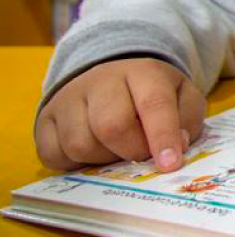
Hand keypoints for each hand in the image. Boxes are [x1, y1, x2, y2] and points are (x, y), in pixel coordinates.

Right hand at [35, 57, 205, 172]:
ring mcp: (68, 99)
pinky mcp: (44, 120)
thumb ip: (187, 120)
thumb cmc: (152, 96)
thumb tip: (176, 146)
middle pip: (111, 126)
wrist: (109, 78)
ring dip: (103, 159)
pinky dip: (75, 163)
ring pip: (80, 144)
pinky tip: (92, 152)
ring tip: (116, 150)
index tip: (169, 164)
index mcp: (143, 72)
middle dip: (132, 150)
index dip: (162, 137)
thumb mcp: (182, 99)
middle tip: (142, 154)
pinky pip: (54, 154)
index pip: (153, 104)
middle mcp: (101, 81)